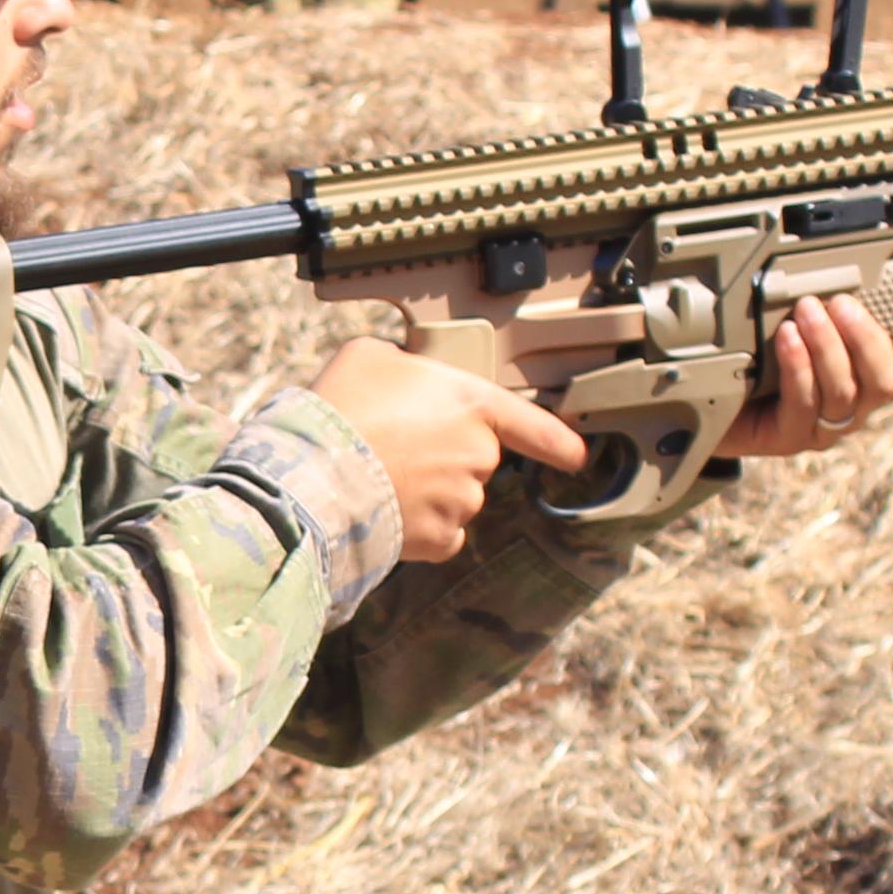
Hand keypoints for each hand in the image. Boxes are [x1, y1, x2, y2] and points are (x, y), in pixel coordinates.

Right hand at [312, 336, 586, 561]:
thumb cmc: (342, 408)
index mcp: (472, 403)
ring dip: (428, 488)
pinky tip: (389, 509)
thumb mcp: (370, 355)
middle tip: (393, 442)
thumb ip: (404, 364)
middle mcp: (478, 455)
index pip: (532, 424)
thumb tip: (400, 377)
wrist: (315, 475)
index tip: (577, 455)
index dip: (558, 441)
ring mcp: (462, 500)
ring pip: (456, 496)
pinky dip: (421, 526)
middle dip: (444, 453)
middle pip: (475, 457)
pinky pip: (440, 532)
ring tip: (379, 475)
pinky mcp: (439, 539)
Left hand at [717, 292, 892, 461]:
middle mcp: (854, 408)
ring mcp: (823, 428)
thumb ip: (828, 309)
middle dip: (866, 339)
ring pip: (844, 392)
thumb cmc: (760, 354)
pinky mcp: (790, 438)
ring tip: (806, 311)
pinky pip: (804, 404)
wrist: (709, 397)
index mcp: (867, 382)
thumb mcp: (800, 325)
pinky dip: (799, 366)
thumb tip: (838, 271)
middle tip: (840, 303)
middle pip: (885, 384)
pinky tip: (788, 338)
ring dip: (828, 346)